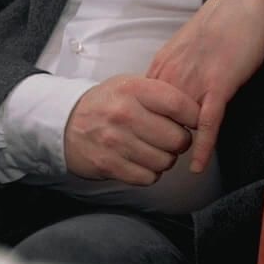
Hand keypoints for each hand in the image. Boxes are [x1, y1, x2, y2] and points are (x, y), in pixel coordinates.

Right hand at [63, 75, 199, 184]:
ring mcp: (115, 141)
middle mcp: (124, 114)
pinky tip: (143, 162)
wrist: (65, 123)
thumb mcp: (130, 85)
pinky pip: (147, 177)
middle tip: (173, 138)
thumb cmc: (107, 103)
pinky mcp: (108, 164)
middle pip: (177, 138)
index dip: (194, 117)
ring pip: (165, 161)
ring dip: (166, 159)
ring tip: (156, 150)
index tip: (195, 121)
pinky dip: (150, 173)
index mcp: (134, 89)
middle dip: (181, 142)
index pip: (179, 105)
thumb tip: (197, 111)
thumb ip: (161, 94)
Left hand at [146, 0, 263, 171]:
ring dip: (177, 147)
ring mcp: (195, 81)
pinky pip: (207, 124)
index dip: (144, 128)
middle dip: (157, 142)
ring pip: (179, 125)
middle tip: (160, 160)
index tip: (144, 143)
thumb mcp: (185, 47)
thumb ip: (175, 70)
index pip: (143, 108)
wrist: (244, 4)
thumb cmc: (220, 22)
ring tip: (175, 165)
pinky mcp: (219, 86)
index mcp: (162, 66)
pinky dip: (202, 147)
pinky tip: (197, 166)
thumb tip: (173, 91)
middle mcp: (172, 76)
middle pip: (156, 121)